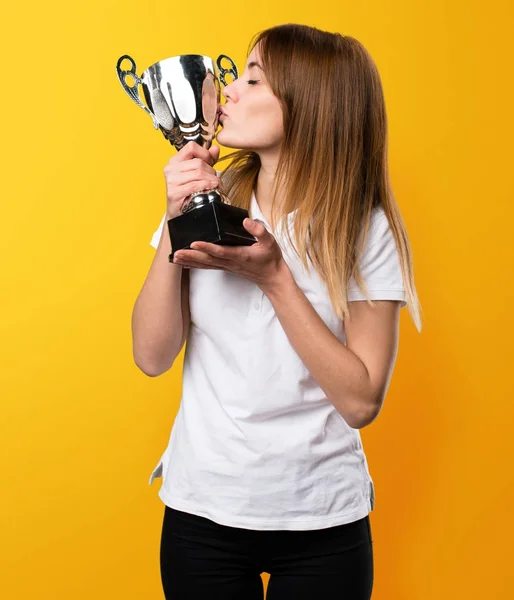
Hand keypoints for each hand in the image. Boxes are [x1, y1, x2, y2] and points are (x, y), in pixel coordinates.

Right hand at [163, 142, 219, 218]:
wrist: (178, 214)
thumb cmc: (187, 194)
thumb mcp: (196, 174)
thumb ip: (206, 160)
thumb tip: (215, 148)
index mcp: (175, 161)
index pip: (192, 147)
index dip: (205, 153)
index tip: (211, 163)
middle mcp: (171, 169)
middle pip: (198, 163)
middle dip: (212, 172)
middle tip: (216, 180)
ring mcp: (171, 181)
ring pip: (199, 173)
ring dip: (212, 180)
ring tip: (216, 186)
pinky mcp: (174, 193)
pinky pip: (195, 185)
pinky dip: (206, 186)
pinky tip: (211, 189)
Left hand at [173, 218, 291, 293]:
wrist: (272, 276)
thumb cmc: (270, 259)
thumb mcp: (270, 241)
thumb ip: (259, 230)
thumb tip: (246, 221)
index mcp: (240, 254)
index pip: (220, 251)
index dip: (207, 247)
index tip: (194, 243)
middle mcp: (231, 262)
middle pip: (208, 259)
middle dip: (191, 255)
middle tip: (176, 253)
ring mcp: (227, 266)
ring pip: (205, 264)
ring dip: (190, 261)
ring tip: (175, 258)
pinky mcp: (226, 267)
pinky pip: (208, 266)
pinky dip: (195, 265)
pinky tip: (185, 264)